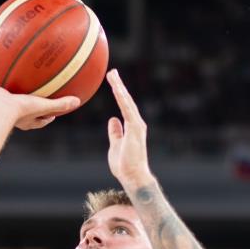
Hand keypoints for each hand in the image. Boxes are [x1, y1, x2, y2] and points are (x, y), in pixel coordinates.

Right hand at [0, 74, 79, 130]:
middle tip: (31, 96)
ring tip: (7, 82)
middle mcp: (13, 115)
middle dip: (26, 103)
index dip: (46, 118)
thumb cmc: (22, 110)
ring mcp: (0, 107)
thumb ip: (60, 104)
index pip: (39, 121)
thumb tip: (78, 101)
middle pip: (21, 109)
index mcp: (26, 120)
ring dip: (5, 92)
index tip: (53, 114)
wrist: (0, 110)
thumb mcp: (44, 106)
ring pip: (3, 99)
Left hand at [106, 69, 152, 184]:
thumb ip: (115, 132)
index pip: (124, 106)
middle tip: (112, 72)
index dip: (118, 94)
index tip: (113, 82)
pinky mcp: (135, 128)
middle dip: (119, 86)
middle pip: (126, 100)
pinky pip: (127, 110)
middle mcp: (136, 123)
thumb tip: (113, 120)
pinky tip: (116, 89)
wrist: (133, 176)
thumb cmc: (125, 164)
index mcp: (131, 126)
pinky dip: (122, 99)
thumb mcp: (115, 144)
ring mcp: (137, 125)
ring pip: (127, 102)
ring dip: (120, 88)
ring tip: (112, 75)